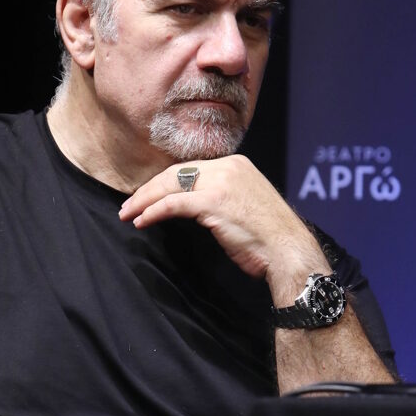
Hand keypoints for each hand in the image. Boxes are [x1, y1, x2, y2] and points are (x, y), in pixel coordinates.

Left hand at [118, 155, 328, 294]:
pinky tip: (141, 221)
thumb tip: (195, 206)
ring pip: (170, 185)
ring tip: (128, 214)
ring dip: (144, 200)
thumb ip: (223, 197)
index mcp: (236, 164)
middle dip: (148, 190)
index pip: (190, 168)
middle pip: (176, 173)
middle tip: (129, 205)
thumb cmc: (269, 238)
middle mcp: (228, 166)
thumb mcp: (246, 205)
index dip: (164, 183)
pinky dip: (153, 211)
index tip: (147, 196)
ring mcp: (221, 181)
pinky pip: (173, 203)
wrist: (288, 250)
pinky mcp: (213, 201)